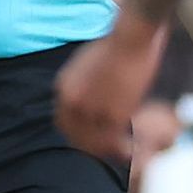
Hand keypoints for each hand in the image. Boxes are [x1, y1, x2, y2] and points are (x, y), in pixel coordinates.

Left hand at [55, 17, 167, 164]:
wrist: (129, 38)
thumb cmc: (114, 45)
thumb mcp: (85, 64)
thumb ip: (82, 83)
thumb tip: (92, 94)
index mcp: (63, 87)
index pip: (62, 121)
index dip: (74, 133)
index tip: (86, 138)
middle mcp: (72, 102)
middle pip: (74, 135)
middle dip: (88, 145)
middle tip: (102, 153)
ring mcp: (91, 110)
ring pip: (93, 141)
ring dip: (105, 149)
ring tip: (119, 153)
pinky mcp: (113, 114)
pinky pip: (112, 139)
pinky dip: (119, 147)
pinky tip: (128, 150)